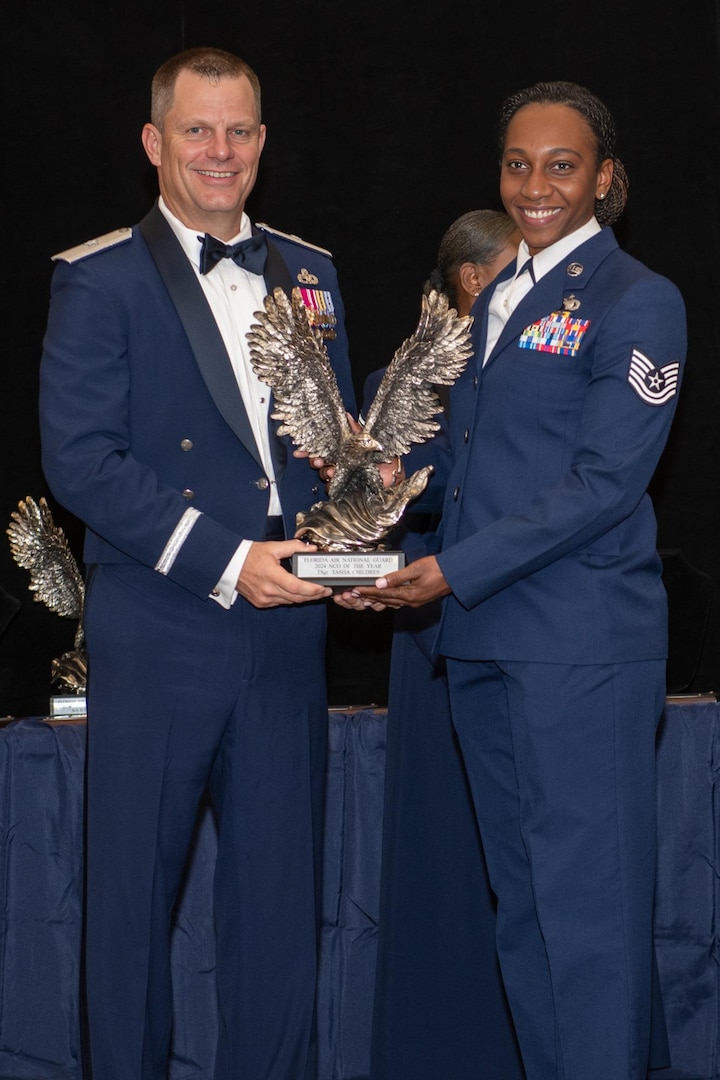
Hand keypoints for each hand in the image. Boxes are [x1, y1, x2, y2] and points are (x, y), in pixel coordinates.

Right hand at [236, 540, 331, 607]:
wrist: (230, 565)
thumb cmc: (249, 555)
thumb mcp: (272, 547)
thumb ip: (293, 547)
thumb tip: (311, 549)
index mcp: (271, 575)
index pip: (297, 587)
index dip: (313, 589)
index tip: (324, 587)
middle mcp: (268, 590)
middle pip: (297, 597)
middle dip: (314, 595)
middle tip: (325, 590)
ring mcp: (264, 599)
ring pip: (290, 601)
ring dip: (304, 598)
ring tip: (316, 592)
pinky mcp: (261, 603)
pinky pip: (281, 602)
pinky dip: (290, 599)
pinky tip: (297, 593)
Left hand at [336, 555, 450, 609]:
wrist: (455, 575)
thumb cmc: (437, 568)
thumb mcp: (416, 569)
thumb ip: (397, 576)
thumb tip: (380, 582)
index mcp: (409, 594)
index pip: (383, 593)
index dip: (368, 591)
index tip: (355, 590)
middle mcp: (410, 601)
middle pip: (385, 600)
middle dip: (369, 597)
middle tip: (354, 595)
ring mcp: (415, 602)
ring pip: (391, 602)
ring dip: (377, 600)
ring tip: (364, 598)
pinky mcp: (418, 600)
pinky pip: (399, 602)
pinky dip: (388, 600)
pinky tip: (384, 598)